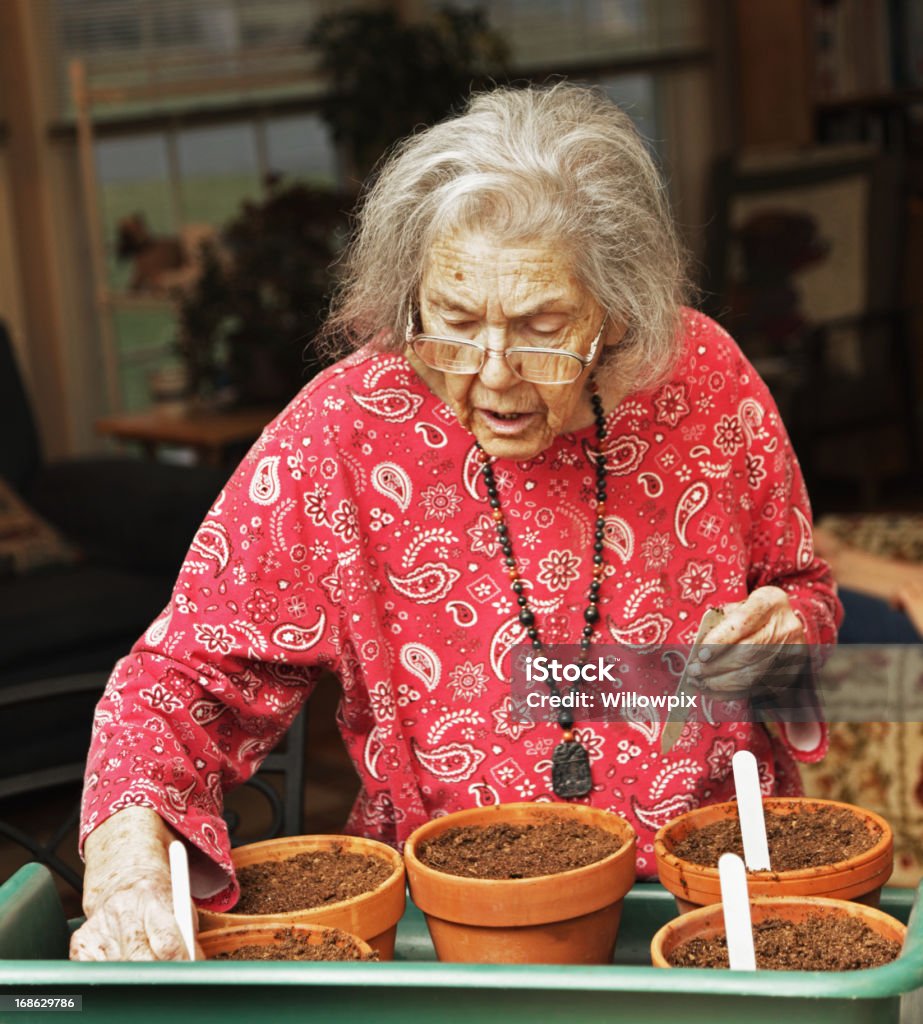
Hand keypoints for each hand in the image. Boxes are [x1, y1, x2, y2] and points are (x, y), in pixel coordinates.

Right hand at [70, 807, 202, 961]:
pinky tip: (122, 958)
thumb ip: (188, 936)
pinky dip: (114, 973)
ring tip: (145, 960)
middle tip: (168, 975)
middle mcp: (121, 912)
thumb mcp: (179, 906)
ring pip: (121, 971)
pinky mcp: (81, 943)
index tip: (187, 971)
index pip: (167, 942)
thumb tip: (193, 967)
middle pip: (141, 961)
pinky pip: (99, 974)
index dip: (180, 962)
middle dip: (158, 973)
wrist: (121, 881)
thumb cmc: (156, 897)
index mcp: (151, 898)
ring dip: (136, 974)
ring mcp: (98, 928)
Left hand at [688, 586, 807, 698]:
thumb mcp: (738, 607)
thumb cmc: (752, 614)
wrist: (785, 623)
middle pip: (748, 652)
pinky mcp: (790, 673)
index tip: (701, 654)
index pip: (743, 622)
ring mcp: (793, 652)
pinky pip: (756, 687)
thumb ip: (719, 622)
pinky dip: (731, 692)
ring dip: (721, 682)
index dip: (720, 641)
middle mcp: (786, 627)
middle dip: (716, 665)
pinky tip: (714, 690)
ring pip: (752, 674)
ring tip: (700, 682)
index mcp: (771, 602)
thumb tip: (698, 648)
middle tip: (694, 671)